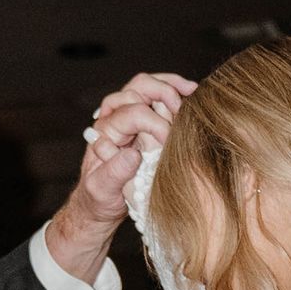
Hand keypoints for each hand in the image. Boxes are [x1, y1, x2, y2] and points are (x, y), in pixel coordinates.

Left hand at [46, 73, 195, 285]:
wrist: (99, 204)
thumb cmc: (98, 199)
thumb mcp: (102, 191)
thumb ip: (114, 173)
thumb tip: (132, 155)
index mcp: (104, 130)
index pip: (133, 113)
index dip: (155, 124)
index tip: (169, 142)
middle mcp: (114, 118)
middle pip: (137, 87)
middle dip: (163, 92)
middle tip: (182, 107)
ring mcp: (126, 116)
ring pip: (146, 86)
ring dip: (170, 84)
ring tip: (191, 90)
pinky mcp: (139, 122)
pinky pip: (155, 97)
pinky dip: (172, 91)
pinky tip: (189, 96)